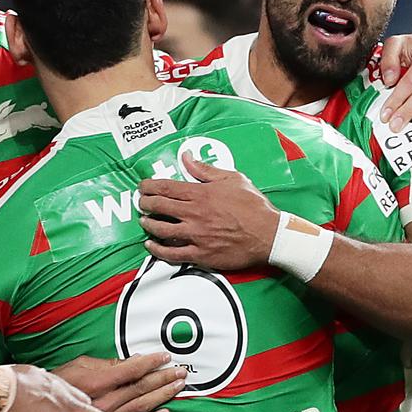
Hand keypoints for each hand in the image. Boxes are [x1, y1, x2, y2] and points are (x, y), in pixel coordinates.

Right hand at [52, 353, 184, 411]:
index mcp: (99, 382)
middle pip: (142, 387)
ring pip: (142, 405)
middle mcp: (106, 401)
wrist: (41, 411)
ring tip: (177, 386)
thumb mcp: (77, 366)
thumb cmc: (56, 386)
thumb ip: (105, 364)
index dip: (151, 362)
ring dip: (163, 395)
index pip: (132, 369)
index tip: (165, 357)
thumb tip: (129, 361)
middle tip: (180, 371)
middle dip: (164, 378)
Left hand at [138, 154, 278, 269]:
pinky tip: (151, 245)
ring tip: (144, 221)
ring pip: (161, 229)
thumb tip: (186, 157)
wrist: (270, 235)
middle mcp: (195, 214)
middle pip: (159, 206)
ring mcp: (196, 235)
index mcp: (201, 194)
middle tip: (142, 202)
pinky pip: (172, 253)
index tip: (142, 186)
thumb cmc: (254, 206)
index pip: (166, 187)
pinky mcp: (200, 254)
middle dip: (145, 203)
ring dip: (148, 224)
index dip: (149, 186)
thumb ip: (205, 170)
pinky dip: (157, 249)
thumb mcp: (232, 179)